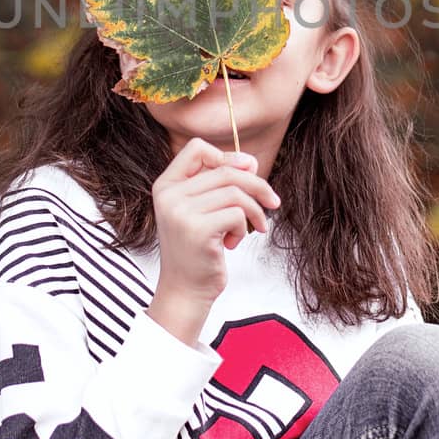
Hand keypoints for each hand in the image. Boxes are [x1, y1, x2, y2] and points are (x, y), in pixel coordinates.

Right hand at [146, 138, 280, 344]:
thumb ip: (220, 184)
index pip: (196, 148)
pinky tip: (234, 243)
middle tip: (272, 202)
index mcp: (165, 185)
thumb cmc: (198, 249)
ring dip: (255, 210)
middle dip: (257, 185)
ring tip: (254, 227)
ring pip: (235, 192)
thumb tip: (251, 161)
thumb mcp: (202, 210)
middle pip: (225, 171)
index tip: (247, 173)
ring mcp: (180, 212)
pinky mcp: (197, 230)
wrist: (185, 290)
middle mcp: (168, 195)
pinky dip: (245, 227)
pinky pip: (237, 214)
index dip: (227, 157)